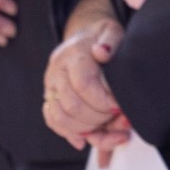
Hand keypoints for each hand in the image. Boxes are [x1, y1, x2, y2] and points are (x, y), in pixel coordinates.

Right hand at [44, 0, 131, 150]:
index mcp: (73, 55)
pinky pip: (53, 121)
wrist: (85, 37)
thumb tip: (101, 52)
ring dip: (86, 128)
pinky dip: (69, 133)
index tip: (119, 107)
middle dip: (98, 117)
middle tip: (117, 117)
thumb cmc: (102, 37)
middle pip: (72, 105)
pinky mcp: (50, 98)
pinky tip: (85, 139)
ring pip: (60, 118)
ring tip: (106, 127)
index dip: (102, 101)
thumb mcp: (111, 30)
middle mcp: (57, 72)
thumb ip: (110, 40)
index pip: (83, 84)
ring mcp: (51, 87)